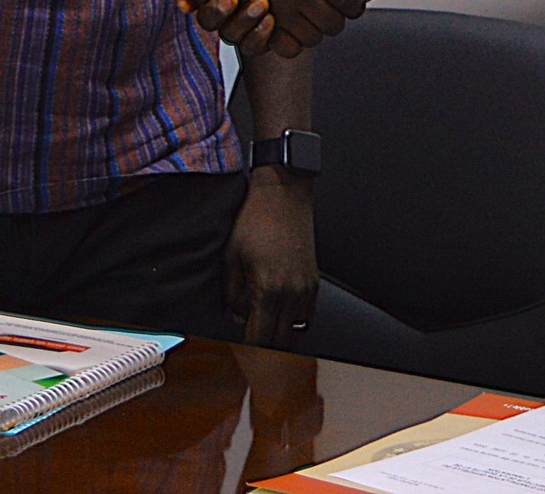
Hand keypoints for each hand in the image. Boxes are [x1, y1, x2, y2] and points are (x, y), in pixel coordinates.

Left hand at [222, 168, 317, 347]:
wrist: (282, 193)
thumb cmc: (255, 220)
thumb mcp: (230, 257)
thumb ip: (231, 294)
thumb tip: (236, 316)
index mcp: (268, 290)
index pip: (260, 338)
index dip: (248, 349)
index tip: (239, 351)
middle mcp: (292, 293)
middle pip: (281, 342)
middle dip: (264, 348)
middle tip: (249, 345)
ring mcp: (306, 288)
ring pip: (295, 331)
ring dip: (280, 336)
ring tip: (263, 331)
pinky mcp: (314, 280)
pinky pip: (307, 315)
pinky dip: (293, 321)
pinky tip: (279, 313)